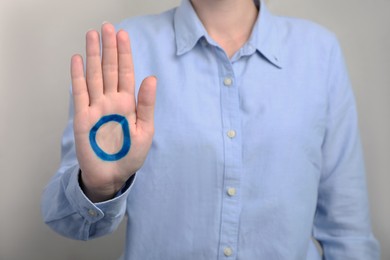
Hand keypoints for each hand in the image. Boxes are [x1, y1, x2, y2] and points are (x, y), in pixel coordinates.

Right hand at [71, 23, 155, 201]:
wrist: (112, 175)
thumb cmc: (130, 155)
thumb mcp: (145, 131)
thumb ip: (146, 105)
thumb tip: (151, 78)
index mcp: (128, 103)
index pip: (126, 73)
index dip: (124, 54)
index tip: (123, 35)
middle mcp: (111, 101)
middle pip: (109, 69)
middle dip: (109, 48)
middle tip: (107, 27)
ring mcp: (96, 107)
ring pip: (94, 76)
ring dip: (93, 56)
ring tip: (92, 36)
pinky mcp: (82, 117)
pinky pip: (80, 93)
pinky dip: (78, 76)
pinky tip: (78, 60)